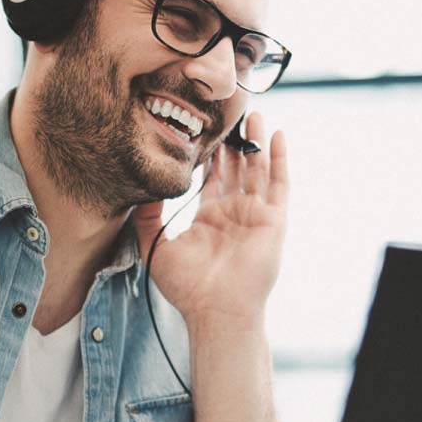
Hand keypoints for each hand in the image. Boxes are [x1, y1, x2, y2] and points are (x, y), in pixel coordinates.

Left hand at [134, 113, 287, 325]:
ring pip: (258, 170)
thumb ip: (147, 217)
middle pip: (236, 168)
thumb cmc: (187, 287)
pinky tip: (276, 135)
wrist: (216, 310)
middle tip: (227, 112)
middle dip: (233, 141)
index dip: (208, 153)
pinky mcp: (274, 221)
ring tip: (252, 113)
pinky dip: (279, 159)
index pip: (211, 178)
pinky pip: (280, 184)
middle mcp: (234, 214)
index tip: (200, 127)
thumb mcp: (156, 247)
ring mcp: (255, 216)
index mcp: (209, 219)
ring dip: (256, 142)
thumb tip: (140, 188)